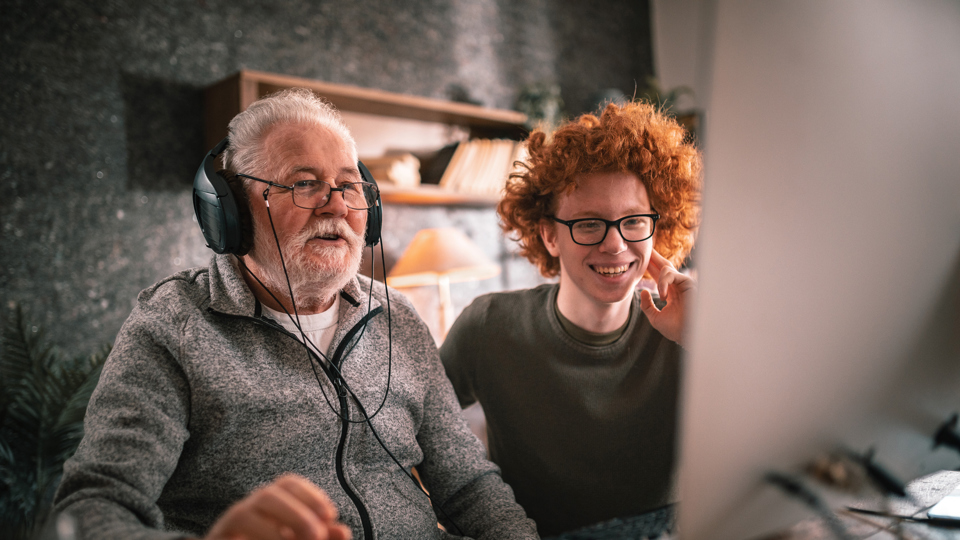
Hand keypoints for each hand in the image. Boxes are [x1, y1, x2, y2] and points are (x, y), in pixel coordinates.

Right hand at [204, 474, 351, 539]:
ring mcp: (229, 523)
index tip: (330, 514)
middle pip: (268, 495)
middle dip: (296, 514)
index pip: (289, 484)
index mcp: (273, 502)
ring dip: (271, 531)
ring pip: (243, 514)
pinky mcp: (216, 538)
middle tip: (316, 535)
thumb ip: (321, 536)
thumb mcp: (300, 539)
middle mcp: (250, 508)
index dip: (311, 495)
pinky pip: (229, 532)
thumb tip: (343, 531)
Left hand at [639, 250, 696, 346]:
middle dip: (654, 256)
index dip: (650, 266)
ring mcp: (683, 283)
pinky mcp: (688, 282)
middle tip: (644, 246)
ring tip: (662, 296)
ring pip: (666, 267)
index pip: (658, 275)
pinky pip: (671, 274)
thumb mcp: (655, 317)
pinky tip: (664, 295)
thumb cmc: (675, 329)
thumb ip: (647, 305)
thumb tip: (643, 291)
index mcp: (670, 292)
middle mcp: (677, 286)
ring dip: (658, 277)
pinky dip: (664, 282)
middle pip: (664, 265)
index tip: (641, 259)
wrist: (688, 335)